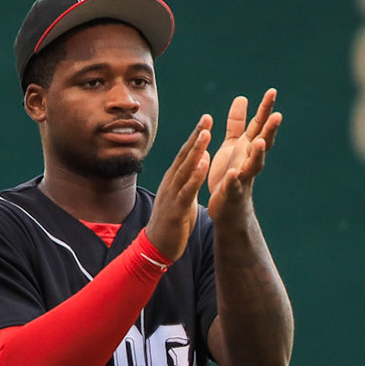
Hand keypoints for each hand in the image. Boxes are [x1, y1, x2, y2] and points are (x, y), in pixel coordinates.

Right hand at [143, 115, 212, 262]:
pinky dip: (196, 175)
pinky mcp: (176, 208)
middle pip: (185, 155)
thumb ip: (190, 179)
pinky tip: (204, 163)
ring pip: (185, 168)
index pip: (186, 154)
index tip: (206, 120)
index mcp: (174, 180)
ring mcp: (172, 194)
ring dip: (196, 150)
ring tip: (207, 133)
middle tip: (207, 118)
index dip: (196, 136)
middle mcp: (171, 182)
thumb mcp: (182, 197)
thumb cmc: (172, 222)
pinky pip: (187, 189)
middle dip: (196, 136)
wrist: (157, 247)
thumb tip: (201, 160)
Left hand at [206, 89, 281, 221]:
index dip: (266, 109)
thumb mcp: (233, 145)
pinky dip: (233, 181)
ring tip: (259, 142)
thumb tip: (242, 98)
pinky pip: (233, 187)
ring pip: (253, 165)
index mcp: (248, 147)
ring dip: (257, 154)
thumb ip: (237, 123)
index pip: (259, 126)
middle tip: (277, 116)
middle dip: (269, 130)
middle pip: (263, 143)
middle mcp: (250, 160)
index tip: (272, 92)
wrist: (228, 207)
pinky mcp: (232, 193)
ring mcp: (243, 177)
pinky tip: (233, 175)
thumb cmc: (231, 173)